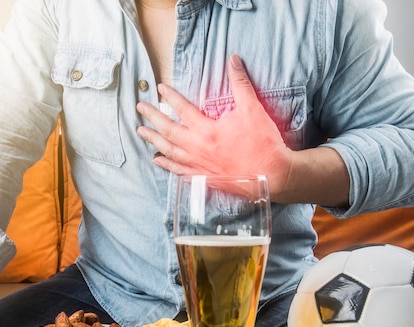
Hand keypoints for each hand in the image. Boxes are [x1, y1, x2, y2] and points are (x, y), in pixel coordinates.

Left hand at [136, 54, 292, 198]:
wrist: (272, 175)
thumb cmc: (263, 143)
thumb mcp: (253, 109)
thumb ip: (240, 83)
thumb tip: (234, 60)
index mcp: (207, 130)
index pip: (182, 109)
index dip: (170, 97)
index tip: (160, 89)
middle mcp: (198, 149)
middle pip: (168, 131)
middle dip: (152, 118)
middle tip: (140, 108)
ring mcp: (199, 165)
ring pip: (169, 152)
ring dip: (154, 141)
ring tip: (142, 133)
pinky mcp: (205, 178)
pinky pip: (180, 172)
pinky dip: (167, 166)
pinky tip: (159, 161)